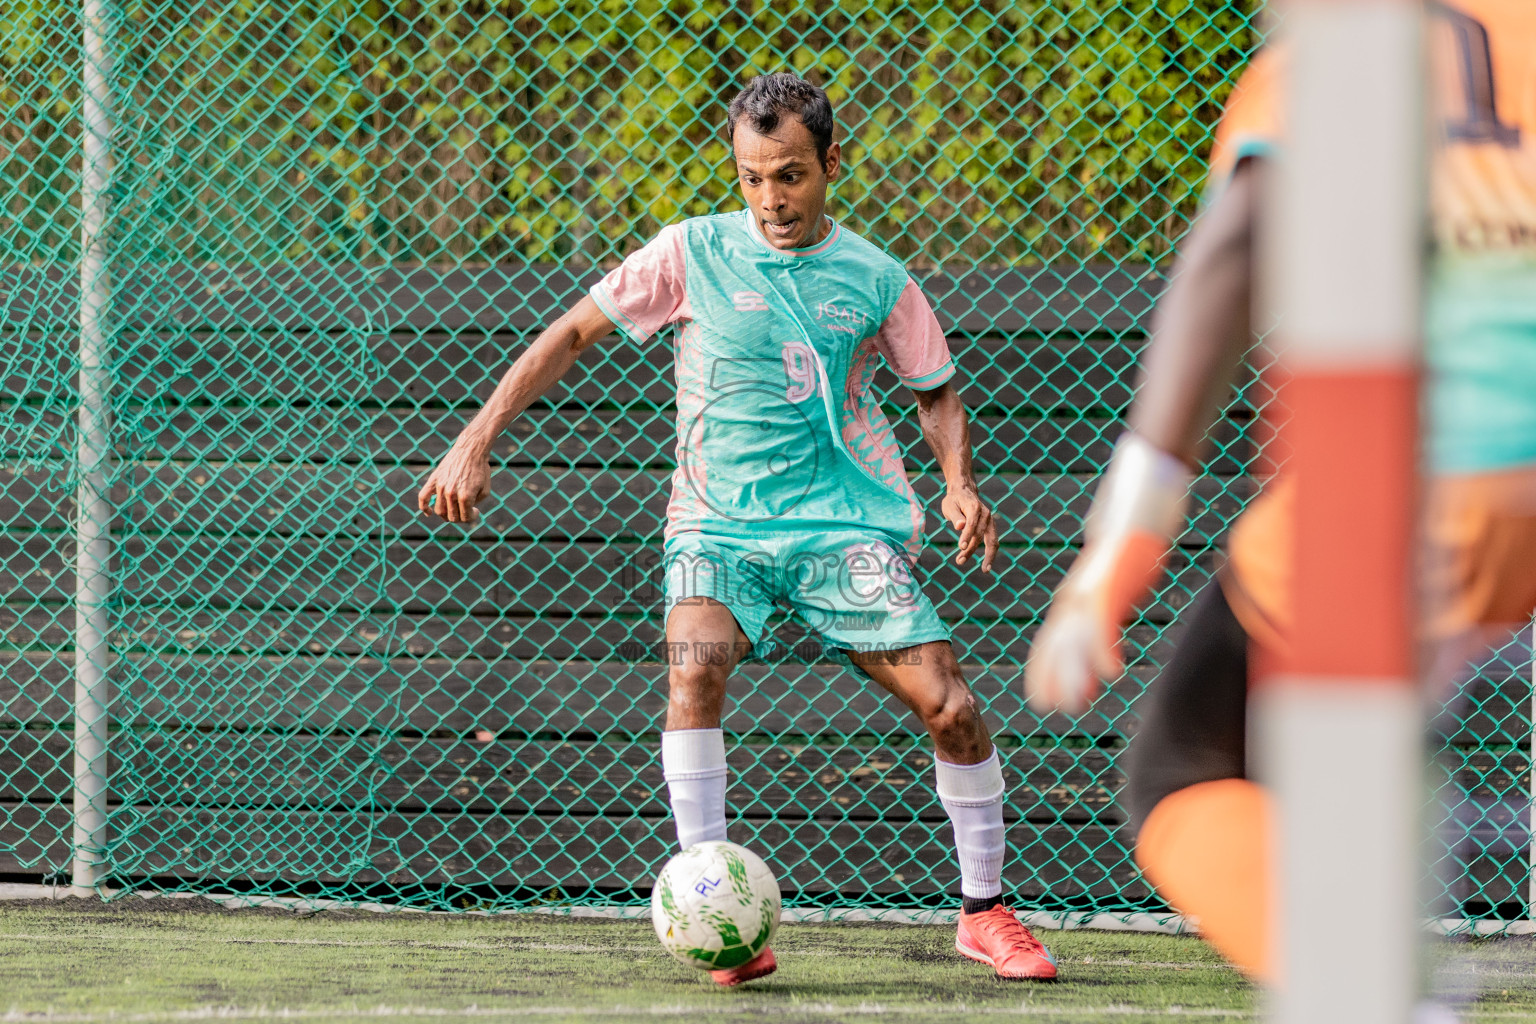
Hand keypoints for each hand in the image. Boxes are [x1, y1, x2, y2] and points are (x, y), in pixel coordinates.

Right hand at [417, 441, 490, 523]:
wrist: (471, 450)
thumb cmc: (480, 470)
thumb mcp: (485, 490)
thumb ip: (475, 504)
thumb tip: (466, 513)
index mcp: (465, 497)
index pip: (465, 518)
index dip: (472, 517)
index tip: (476, 511)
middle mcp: (451, 493)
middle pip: (452, 517)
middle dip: (461, 517)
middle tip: (466, 510)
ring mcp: (441, 487)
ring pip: (440, 511)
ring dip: (447, 514)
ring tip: (455, 509)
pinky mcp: (434, 480)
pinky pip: (423, 497)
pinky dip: (424, 507)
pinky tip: (428, 513)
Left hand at [940, 485, 998, 571]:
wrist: (965, 492)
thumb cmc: (954, 500)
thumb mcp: (949, 505)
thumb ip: (955, 516)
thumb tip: (960, 526)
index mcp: (974, 508)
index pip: (971, 524)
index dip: (966, 536)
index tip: (960, 547)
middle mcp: (986, 514)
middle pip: (982, 535)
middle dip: (971, 549)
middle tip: (959, 561)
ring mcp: (990, 521)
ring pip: (992, 540)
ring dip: (988, 555)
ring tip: (984, 570)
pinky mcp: (991, 527)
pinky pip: (993, 541)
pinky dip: (991, 553)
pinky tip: (986, 565)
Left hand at [1024, 531, 1167, 714]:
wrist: (1131, 518)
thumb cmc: (1123, 553)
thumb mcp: (1107, 587)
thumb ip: (1102, 610)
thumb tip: (1103, 630)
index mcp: (1070, 601)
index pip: (1049, 643)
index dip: (1043, 672)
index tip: (1042, 699)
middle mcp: (1072, 600)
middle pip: (1056, 646)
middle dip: (1055, 679)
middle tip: (1058, 708)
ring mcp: (1088, 595)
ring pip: (1076, 641)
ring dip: (1077, 674)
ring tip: (1080, 701)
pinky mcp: (1107, 589)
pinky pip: (1103, 625)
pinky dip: (1104, 650)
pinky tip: (1112, 673)